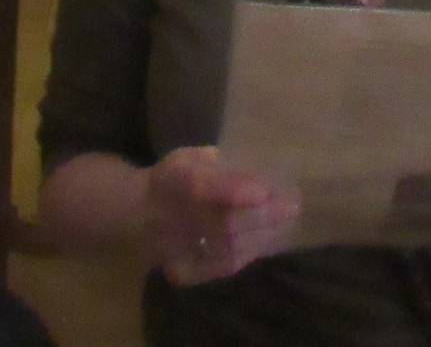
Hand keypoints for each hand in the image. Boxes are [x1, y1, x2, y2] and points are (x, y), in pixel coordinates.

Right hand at [148, 146, 299, 284]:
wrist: (139, 218)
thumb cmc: (172, 180)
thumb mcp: (189, 159)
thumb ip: (216, 164)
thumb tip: (253, 172)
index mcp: (172, 181)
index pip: (201, 186)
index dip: (232, 190)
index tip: (263, 192)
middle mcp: (172, 218)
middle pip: (222, 223)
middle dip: (262, 217)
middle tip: (292, 206)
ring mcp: (176, 250)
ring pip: (227, 248)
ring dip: (263, 235)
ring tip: (286, 221)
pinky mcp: (184, 271)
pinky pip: (223, 266)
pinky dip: (250, 252)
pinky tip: (267, 239)